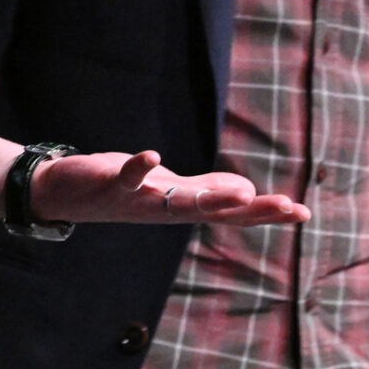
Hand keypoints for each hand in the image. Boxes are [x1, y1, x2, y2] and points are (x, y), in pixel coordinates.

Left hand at [30, 150, 309, 227]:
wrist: (64, 195)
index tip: (304, 213)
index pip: (234, 213)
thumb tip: (245, 189)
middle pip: (217, 212)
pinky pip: (128, 179)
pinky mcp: (111, 185)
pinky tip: (153, 155)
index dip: (268, 213)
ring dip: (210, 198)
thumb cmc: (122, 189)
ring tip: (243, 193)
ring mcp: (140, 201)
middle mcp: (167, 210)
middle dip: (253, 211)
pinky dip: (139, 168)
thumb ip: (206, 189)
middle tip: (289, 208)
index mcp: (185, 207)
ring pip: (180, 204)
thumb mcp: (170, 189)